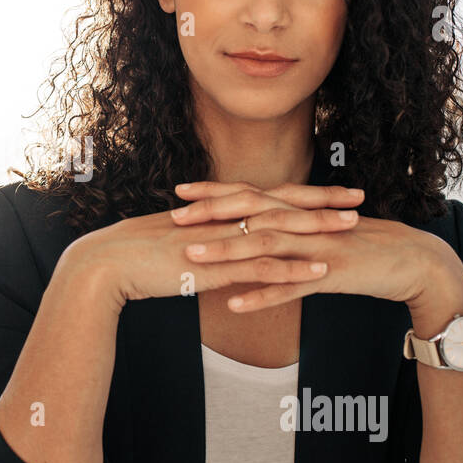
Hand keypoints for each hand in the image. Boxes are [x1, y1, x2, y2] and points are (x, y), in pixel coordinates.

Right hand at [60, 181, 365, 307]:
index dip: (300, 194)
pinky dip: (292, 267)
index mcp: (212, 211)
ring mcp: (218, 240)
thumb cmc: (132, 258)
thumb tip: (211, 246)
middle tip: (357, 198)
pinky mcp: (213, 265)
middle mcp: (220, 218)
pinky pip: (260, 265)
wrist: (105, 264)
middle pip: (280, 204)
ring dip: (316, 229)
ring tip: (351, 229)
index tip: (329, 192)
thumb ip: (197, 242)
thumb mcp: (172, 245)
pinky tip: (319, 270)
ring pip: (278, 230)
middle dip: (321, 201)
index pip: (265, 196)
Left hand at [170, 181, 457, 310]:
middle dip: (210, 216)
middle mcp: (306, 223)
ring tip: (191, 258)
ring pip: (264, 248)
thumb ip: (292, 233)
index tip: (179, 193)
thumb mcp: (323, 236)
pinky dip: (262, 295)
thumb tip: (257, 233)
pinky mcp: (332, 274)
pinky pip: (291, 287)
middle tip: (172, 219)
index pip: (251, 195)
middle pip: (250, 214)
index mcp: (301, 211)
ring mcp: (317, 247)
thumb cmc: (366, 249)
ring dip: (226, 253)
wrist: (416, 262)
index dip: (214, 193)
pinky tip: (234, 305)